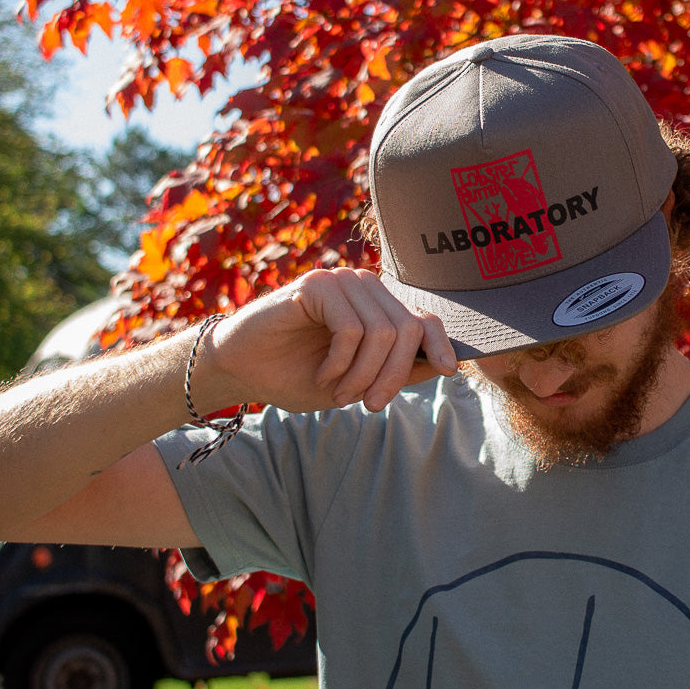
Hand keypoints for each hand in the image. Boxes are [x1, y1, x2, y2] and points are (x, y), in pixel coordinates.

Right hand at [205, 268, 457, 412]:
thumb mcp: (355, 382)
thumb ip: (395, 371)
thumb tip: (441, 366)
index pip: (423, 319)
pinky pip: (351, 329)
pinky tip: (322, 375)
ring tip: (338, 395)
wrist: (241, 371)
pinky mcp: (317, 285)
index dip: (440, 344)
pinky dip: (340, 362)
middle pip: (407, 330)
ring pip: (382, 332)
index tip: (448, 371)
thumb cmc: (295, 375)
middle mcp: (363, 287)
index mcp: (376, 308)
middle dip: (392, 377)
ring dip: (363, 375)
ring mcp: (340, 281)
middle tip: (370, 406)